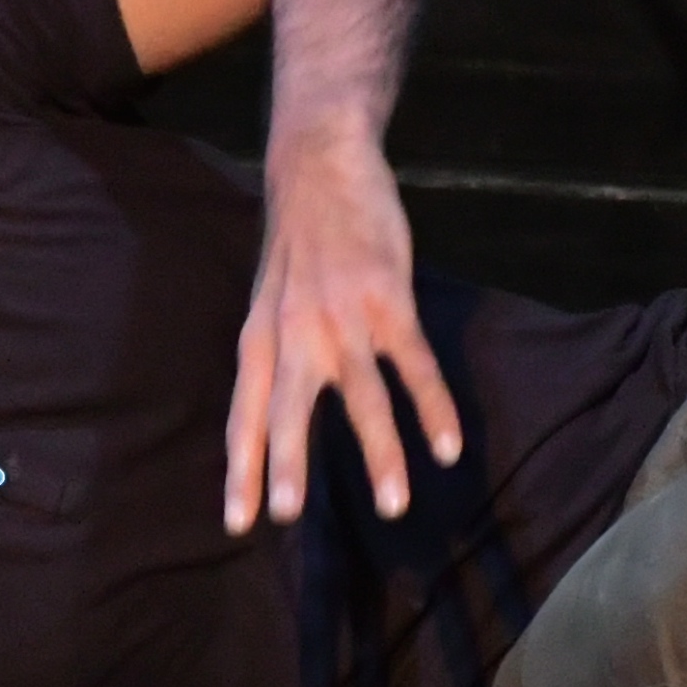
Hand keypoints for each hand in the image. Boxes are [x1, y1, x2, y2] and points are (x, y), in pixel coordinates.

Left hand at [224, 133, 461, 531]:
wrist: (321, 163)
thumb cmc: (297, 243)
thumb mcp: (268, 302)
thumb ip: (273, 356)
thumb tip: (271, 419)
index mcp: (259, 340)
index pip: (244, 415)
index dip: (240, 468)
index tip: (237, 523)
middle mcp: (293, 334)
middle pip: (288, 408)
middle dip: (286, 463)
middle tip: (287, 515)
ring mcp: (342, 317)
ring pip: (361, 397)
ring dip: (379, 454)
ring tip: (394, 507)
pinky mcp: (388, 300)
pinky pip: (414, 365)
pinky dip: (434, 407)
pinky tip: (449, 446)